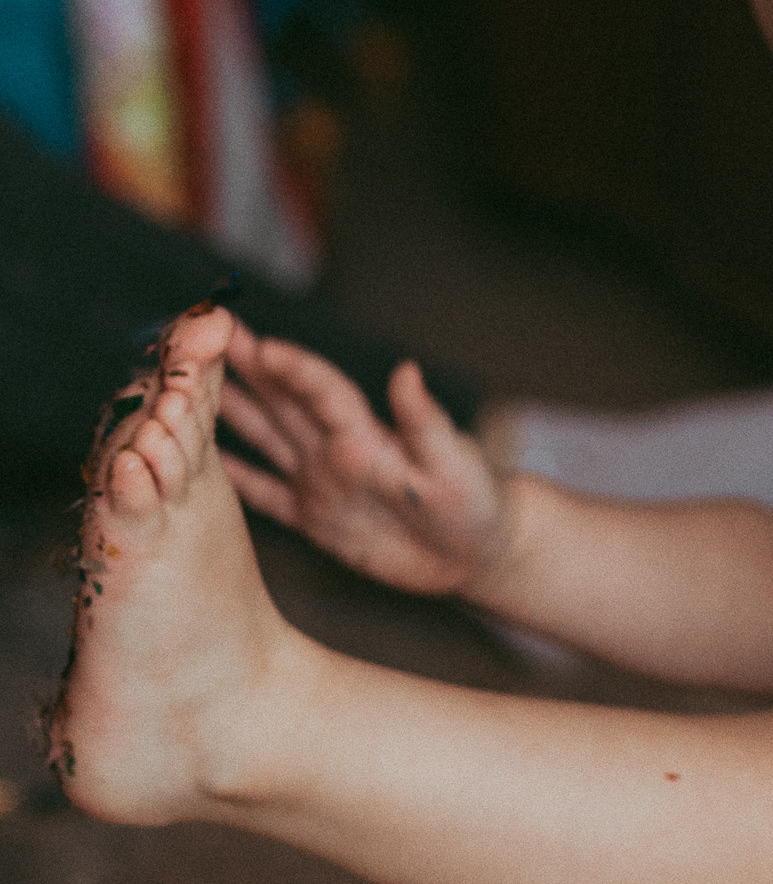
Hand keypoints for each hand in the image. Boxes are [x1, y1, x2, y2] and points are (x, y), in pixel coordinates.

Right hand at [218, 323, 510, 596]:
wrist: (476, 550)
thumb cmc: (475, 502)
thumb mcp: (454, 464)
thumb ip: (425, 421)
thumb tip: (408, 370)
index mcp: (365, 435)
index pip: (321, 391)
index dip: (289, 367)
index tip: (252, 342)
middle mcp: (334, 449)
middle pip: (279, 399)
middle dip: (239, 365)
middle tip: (194, 332)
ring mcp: (321, 480)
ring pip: (265, 436)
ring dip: (227, 409)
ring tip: (184, 381)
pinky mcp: (316, 517)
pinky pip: (266, 494)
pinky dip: (234, 479)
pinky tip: (199, 463)